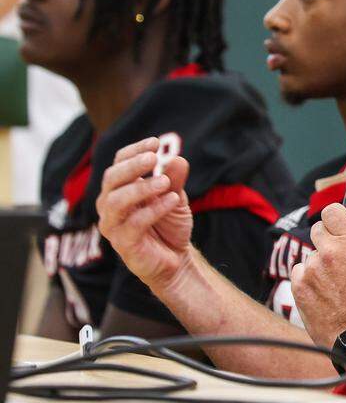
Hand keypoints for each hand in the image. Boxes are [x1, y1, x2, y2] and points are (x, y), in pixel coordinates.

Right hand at [96, 137, 194, 290]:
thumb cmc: (169, 225)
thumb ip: (174, 180)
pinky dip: (154, 209)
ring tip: (165, 182)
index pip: (118, 164)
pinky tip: (173, 200)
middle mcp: (111, 205)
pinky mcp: (123, 244)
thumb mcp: (176, 198)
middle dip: (132, 166)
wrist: (175, 260)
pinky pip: (134, 224)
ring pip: (116, 201)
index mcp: (120, 189)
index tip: (155, 142)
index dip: (133, 151)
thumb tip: (177, 158)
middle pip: (111, 179)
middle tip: (153, 158)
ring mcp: (114, 225)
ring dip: (141, 188)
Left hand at [291, 204, 345, 349]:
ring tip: (335, 283)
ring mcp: (311, 269)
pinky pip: (300, 272)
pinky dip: (308, 279)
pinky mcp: (298, 286)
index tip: (340, 228)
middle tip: (340, 259)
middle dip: (327, 239)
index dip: (336, 219)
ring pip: (310, 254)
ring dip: (319, 263)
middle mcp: (329, 252)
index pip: (332, 211)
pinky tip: (324, 292)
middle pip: (317, 229)